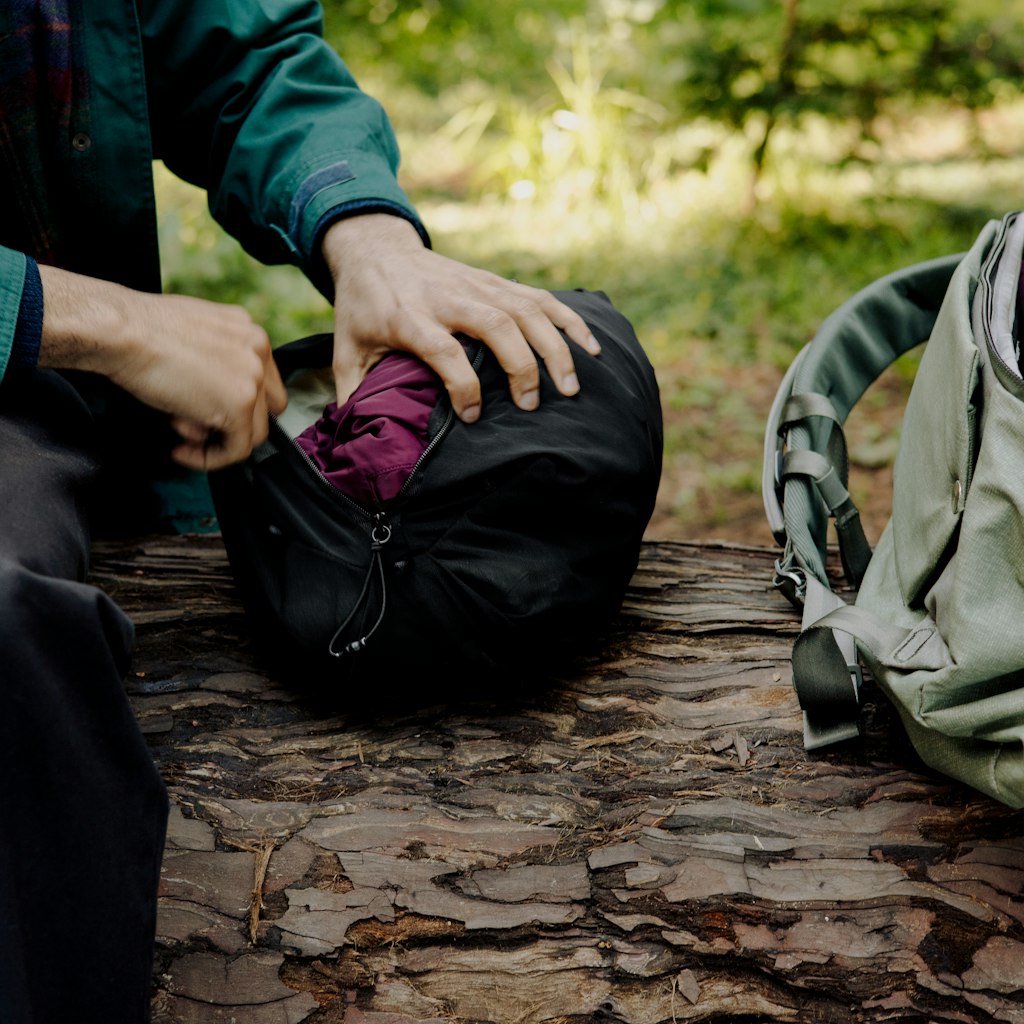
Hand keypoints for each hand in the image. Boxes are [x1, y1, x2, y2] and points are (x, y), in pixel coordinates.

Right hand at [37, 266, 286, 469]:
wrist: (119, 330)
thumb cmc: (137, 329)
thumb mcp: (191, 334)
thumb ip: (213, 359)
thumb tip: (209, 391)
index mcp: (248, 331)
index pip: (263, 380)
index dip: (238, 403)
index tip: (207, 412)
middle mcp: (259, 351)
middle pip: (264, 407)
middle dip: (230, 422)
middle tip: (193, 426)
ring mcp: (253, 379)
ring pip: (254, 431)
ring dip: (216, 440)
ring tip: (179, 430)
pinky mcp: (240, 406)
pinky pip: (237, 449)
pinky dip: (209, 459)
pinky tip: (181, 452)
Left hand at [321, 214, 600, 421]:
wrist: (376, 249)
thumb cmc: (363, 307)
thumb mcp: (345, 347)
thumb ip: (353, 390)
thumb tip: (356, 436)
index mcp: (409, 318)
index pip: (444, 350)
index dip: (463, 385)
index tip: (472, 416)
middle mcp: (449, 298)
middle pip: (497, 326)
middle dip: (522, 367)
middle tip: (532, 406)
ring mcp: (478, 286)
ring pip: (527, 310)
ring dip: (555, 348)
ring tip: (571, 387)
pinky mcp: (496, 282)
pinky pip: (541, 299)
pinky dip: (569, 321)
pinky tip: (590, 348)